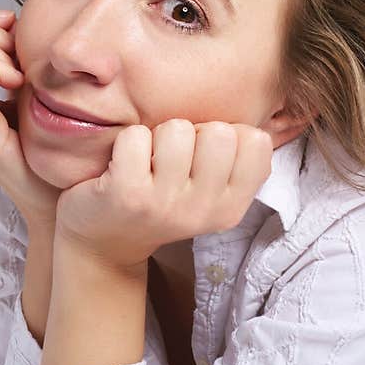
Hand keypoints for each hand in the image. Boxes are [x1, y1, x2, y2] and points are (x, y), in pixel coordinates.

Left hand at [54, 119, 273, 271]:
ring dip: (158, 135)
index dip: (229, 133)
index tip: (205, 154)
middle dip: (193, 131)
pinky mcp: (127, 195)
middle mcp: (204, 210)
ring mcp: (166, 204)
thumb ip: (237, 162)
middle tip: (173, 157)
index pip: (257, 142)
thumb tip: (259, 121)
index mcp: (232, 208)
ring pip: (178, 129)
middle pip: (219, 132)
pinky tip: (123, 166)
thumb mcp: (210, 193)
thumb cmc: (163, 201)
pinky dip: (127, 141)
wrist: (105, 243)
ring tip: (149, 162)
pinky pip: (136, 136)